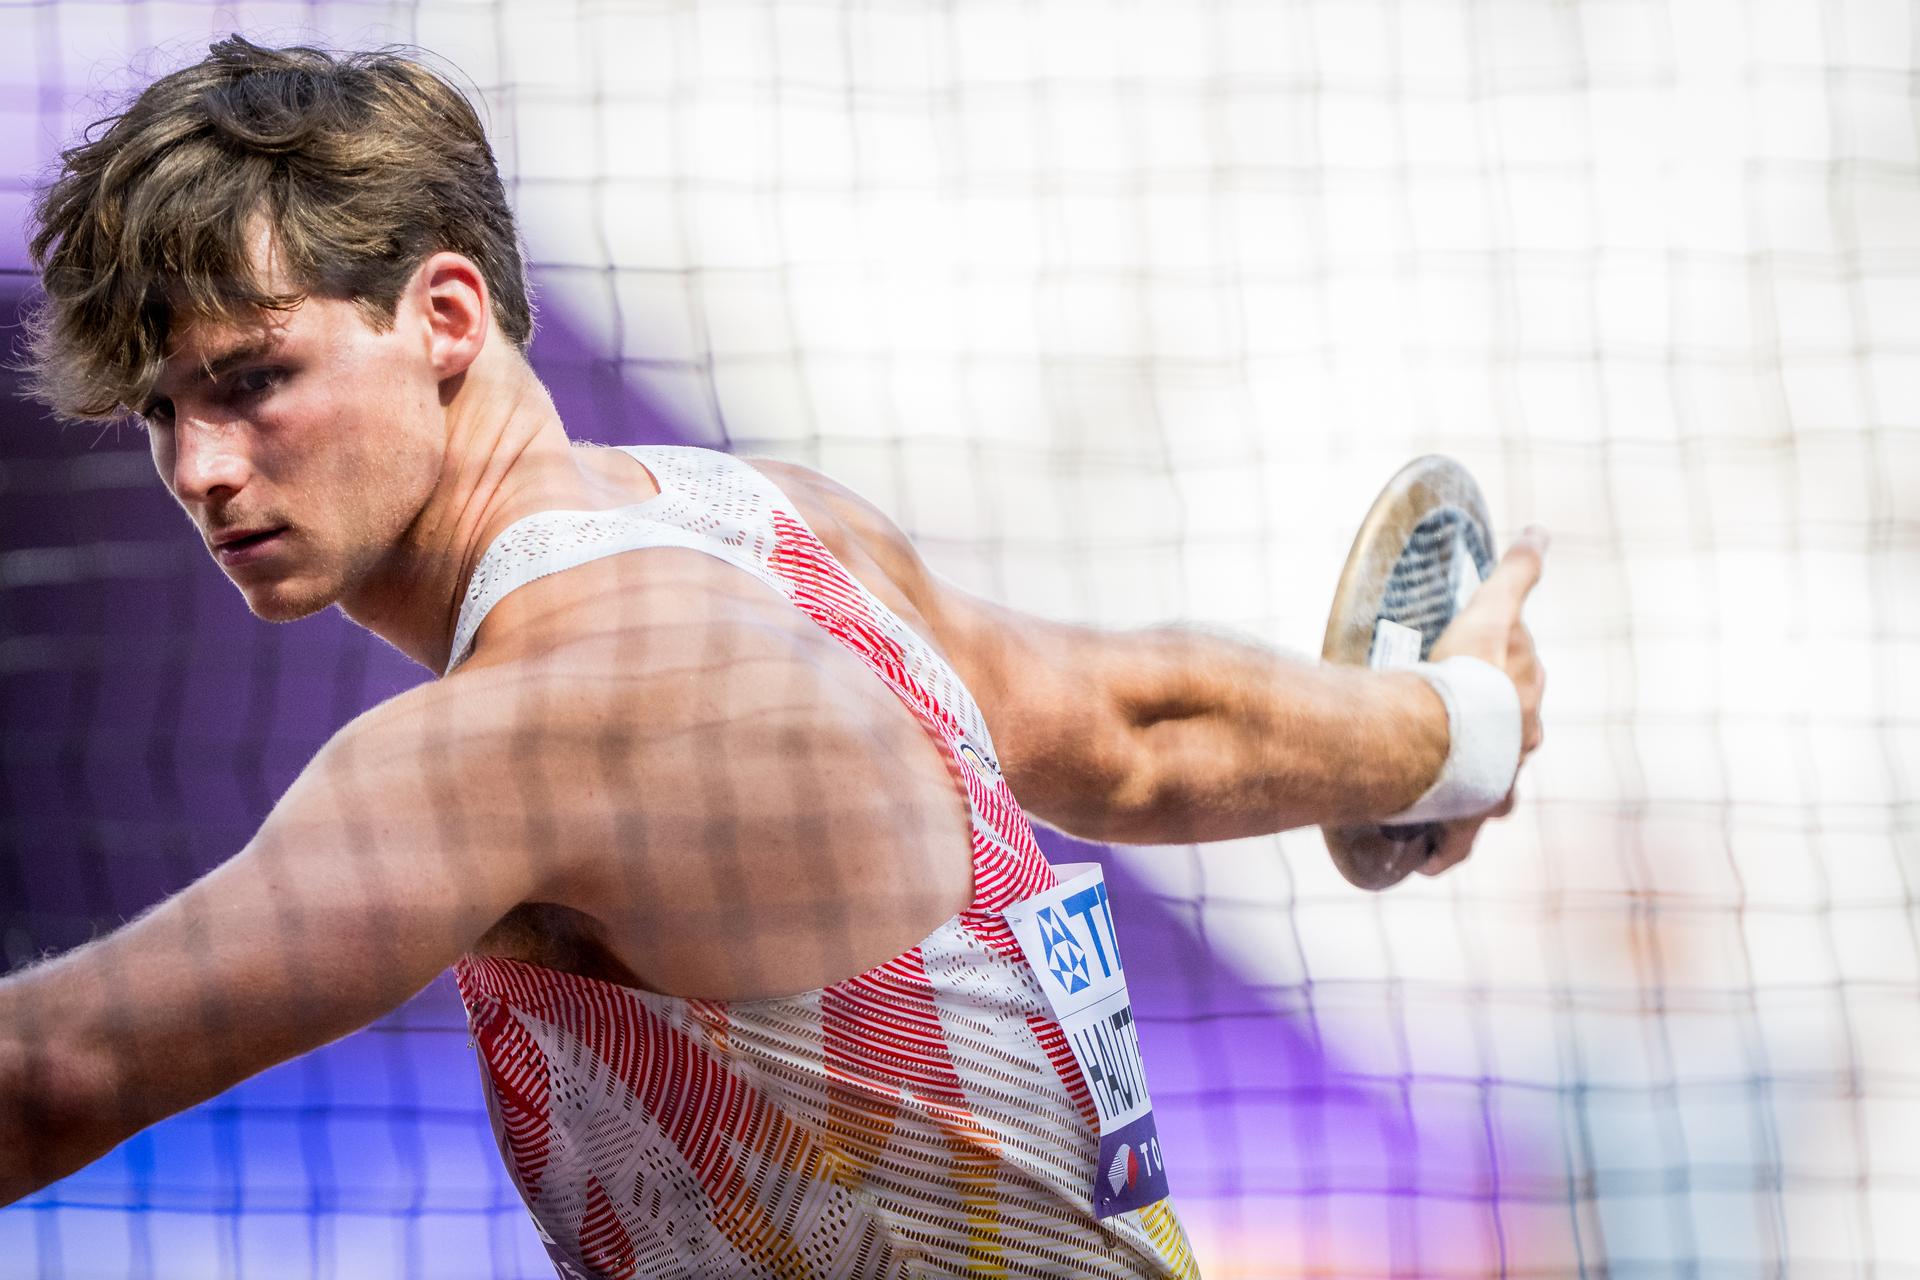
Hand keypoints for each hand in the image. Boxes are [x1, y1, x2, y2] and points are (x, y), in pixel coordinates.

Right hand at [1415, 525, 1548, 875]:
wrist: (1434, 738)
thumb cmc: (1465, 676)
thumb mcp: (1493, 611)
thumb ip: (1517, 572)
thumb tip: (1540, 531)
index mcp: (1527, 710)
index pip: (1523, 687)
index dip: (1503, 674)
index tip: (1476, 667)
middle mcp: (1516, 756)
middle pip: (1510, 743)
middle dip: (1493, 736)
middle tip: (1454, 723)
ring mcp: (1490, 793)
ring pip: (1487, 793)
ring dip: (1472, 791)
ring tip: (1443, 786)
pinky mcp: (1461, 824)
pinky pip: (1454, 844)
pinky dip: (1443, 851)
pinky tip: (1431, 860)